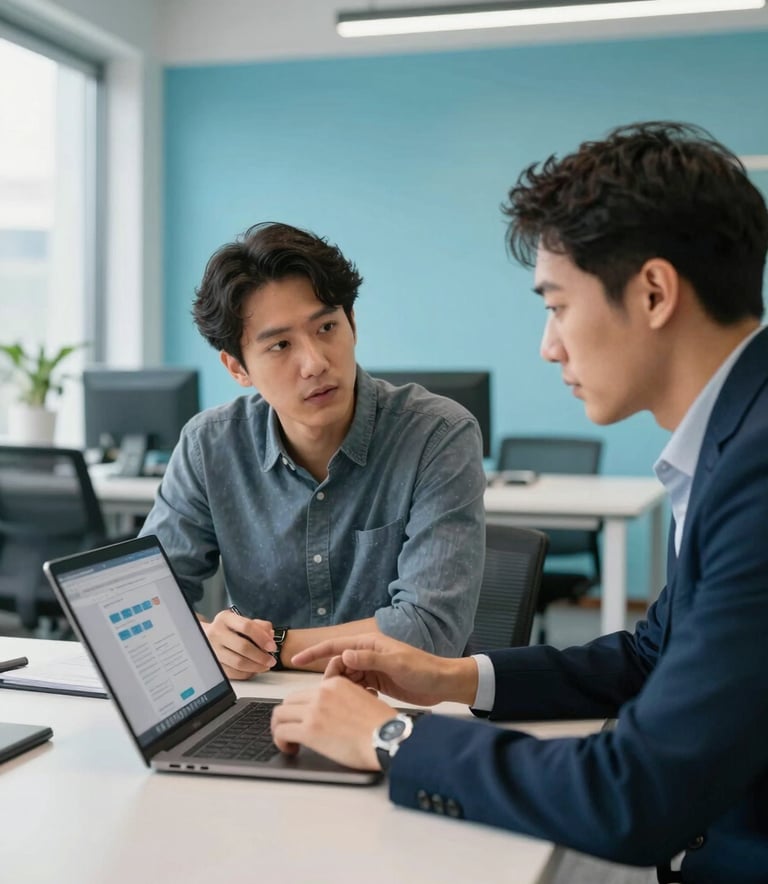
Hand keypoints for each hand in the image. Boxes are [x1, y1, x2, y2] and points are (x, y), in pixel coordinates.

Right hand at [201, 609, 276, 679]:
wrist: (207, 637)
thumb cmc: (229, 629)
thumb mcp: (243, 620)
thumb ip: (259, 625)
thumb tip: (270, 636)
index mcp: (225, 618)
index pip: (246, 627)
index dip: (262, 638)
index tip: (272, 646)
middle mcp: (216, 633)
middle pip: (243, 647)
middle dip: (261, 656)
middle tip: (271, 660)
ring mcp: (213, 650)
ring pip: (238, 663)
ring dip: (256, 666)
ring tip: (265, 666)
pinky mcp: (214, 664)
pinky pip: (233, 673)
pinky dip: (246, 674)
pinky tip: (254, 670)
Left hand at [271, 676, 393, 769]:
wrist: (388, 737)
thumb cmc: (381, 726)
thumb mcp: (362, 699)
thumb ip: (343, 701)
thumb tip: (333, 714)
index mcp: (335, 684)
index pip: (305, 693)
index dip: (300, 709)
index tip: (301, 720)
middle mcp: (322, 693)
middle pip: (288, 701)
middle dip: (286, 717)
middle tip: (291, 732)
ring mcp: (314, 710)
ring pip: (280, 715)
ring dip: (280, 729)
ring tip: (289, 742)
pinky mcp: (309, 729)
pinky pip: (281, 732)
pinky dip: (281, 742)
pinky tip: (291, 749)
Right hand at [291, 633, 478, 706]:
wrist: (442, 683)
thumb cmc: (423, 670)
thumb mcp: (396, 663)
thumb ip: (370, 658)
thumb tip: (344, 654)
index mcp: (369, 643)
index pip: (335, 646)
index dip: (313, 652)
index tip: (294, 660)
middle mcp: (367, 653)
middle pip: (337, 664)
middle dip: (332, 679)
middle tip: (335, 695)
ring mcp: (371, 667)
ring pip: (346, 677)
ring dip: (344, 688)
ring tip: (354, 698)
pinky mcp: (376, 681)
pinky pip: (356, 686)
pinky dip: (354, 694)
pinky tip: (365, 700)